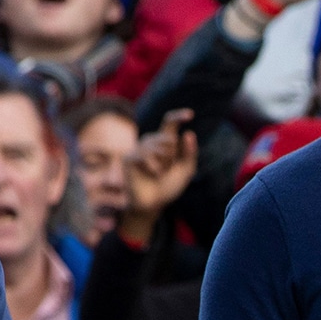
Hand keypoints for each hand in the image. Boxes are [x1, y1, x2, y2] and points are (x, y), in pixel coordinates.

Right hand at [120, 109, 196, 243]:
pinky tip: (151, 175)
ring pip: (159, 147)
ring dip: (164, 164)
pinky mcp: (129, 157)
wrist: (152, 204)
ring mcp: (138, 148)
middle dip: (173, 157)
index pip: (170, 122)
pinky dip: (154, 168)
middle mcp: (150, 141)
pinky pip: (146, 156)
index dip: (179, 116)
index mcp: (163, 141)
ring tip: (158, 174)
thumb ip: (190, 153)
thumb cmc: (168, 186)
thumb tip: (188, 133)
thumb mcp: (186, 170)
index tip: (191, 114)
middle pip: (169, 138)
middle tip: (166, 170)